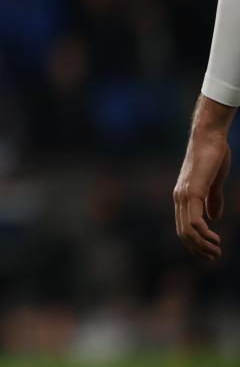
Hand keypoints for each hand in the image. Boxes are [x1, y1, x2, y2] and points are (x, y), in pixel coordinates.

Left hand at [175, 99, 234, 259]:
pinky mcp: (193, 190)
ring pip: (187, 229)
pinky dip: (202, 233)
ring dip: (201, 245)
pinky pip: (193, 219)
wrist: (209, 138)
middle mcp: (179, 198)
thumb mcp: (213, 184)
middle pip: (182, 232)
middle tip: (214, 257)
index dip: (194, 243)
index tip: (210, 253)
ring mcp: (184, 194)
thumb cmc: (212, 157)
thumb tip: (214, 218)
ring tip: (216, 251)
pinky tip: (214, 238)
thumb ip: (212, 201)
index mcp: (183, 197)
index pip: (183, 227)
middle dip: (198, 249)